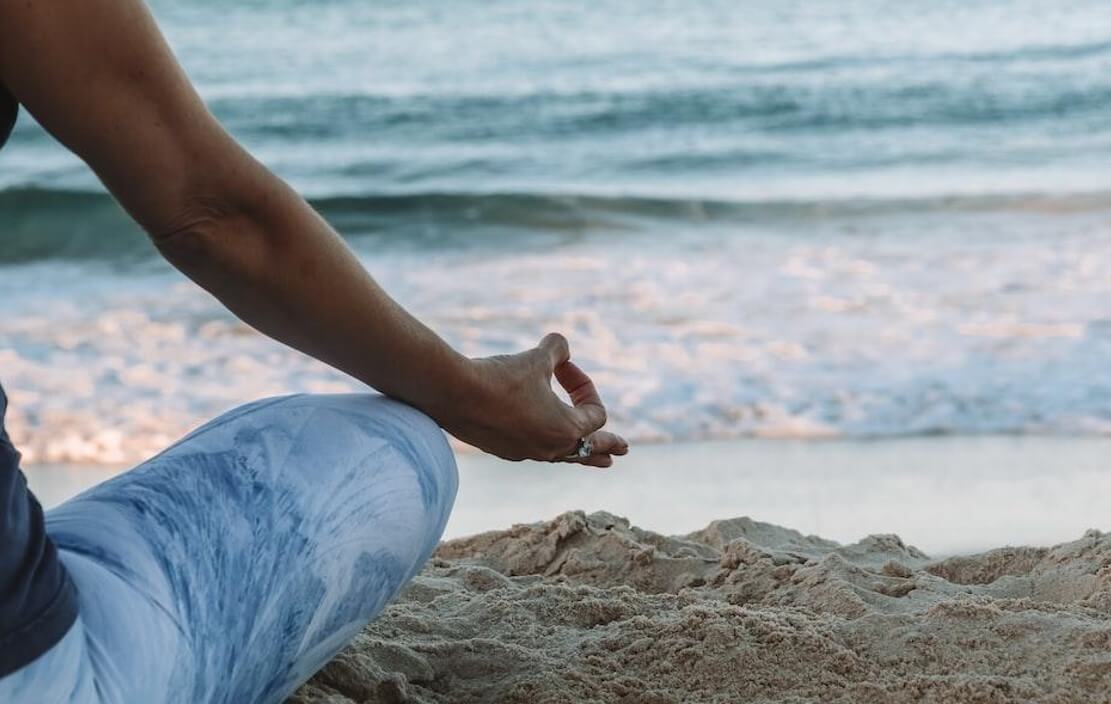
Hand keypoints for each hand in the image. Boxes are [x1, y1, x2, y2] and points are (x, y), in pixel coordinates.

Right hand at [440, 333, 628, 466]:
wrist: (454, 394)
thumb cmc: (500, 377)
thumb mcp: (535, 357)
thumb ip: (557, 350)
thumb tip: (562, 347)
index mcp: (566, 429)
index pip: (595, 413)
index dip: (585, 385)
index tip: (563, 366)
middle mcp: (550, 448)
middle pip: (588, 450)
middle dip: (607, 445)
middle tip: (623, 450)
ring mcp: (526, 453)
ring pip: (563, 456)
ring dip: (580, 453)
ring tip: (599, 460)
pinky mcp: (504, 450)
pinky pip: (535, 450)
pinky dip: (546, 444)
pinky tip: (543, 443)